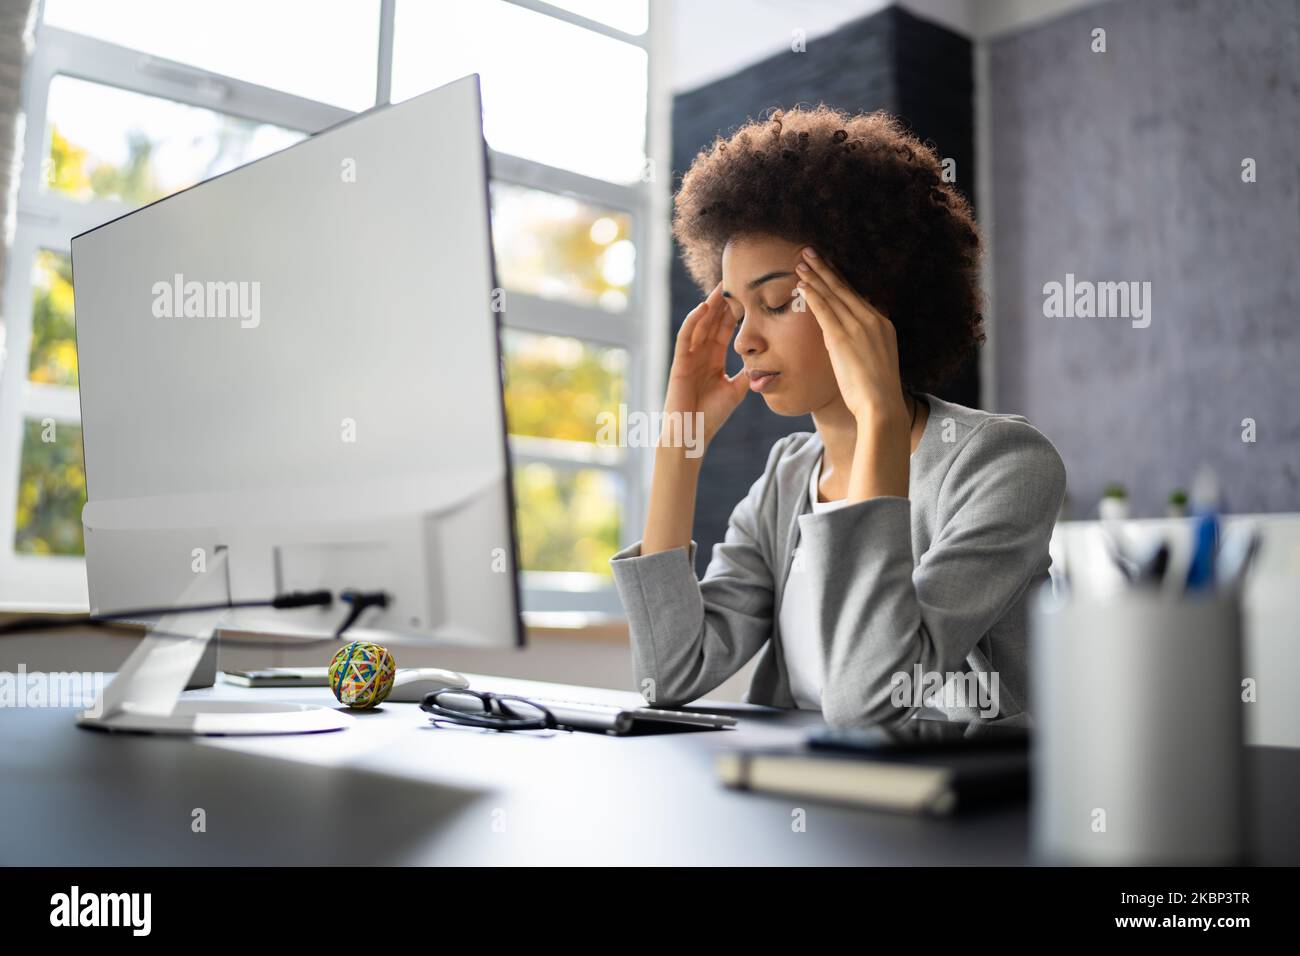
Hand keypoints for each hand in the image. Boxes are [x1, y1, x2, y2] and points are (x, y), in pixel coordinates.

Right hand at [663, 280, 748, 452]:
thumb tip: (766, 363)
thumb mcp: (736, 390)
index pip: (725, 329)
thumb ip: (746, 374)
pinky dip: (693, 321)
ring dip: (709, 305)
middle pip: (712, 321)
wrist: (692, 433)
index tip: (748, 294)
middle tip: (734, 279)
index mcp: (713, 359)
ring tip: (721, 287)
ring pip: (699, 323)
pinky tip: (704, 307)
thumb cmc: (711, 416)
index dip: (735, 311)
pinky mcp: (679, 363)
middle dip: (723, 301)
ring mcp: (689, 356)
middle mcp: (700, 353)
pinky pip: (686, 336)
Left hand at [794, 247, 907, 430]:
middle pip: (844, 288)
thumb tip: (842, 342)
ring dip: (815, 277)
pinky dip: (812, 295)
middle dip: (824, 269)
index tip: (827, 267)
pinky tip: (801, 284)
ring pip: (832, 295)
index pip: (856, 296)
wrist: (880, 406)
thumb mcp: (874, 361)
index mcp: (882, 324)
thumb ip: (861, 345)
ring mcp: (858, 326)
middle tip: (809, 252)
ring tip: (800, 262)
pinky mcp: (842, 337)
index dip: (839, 280)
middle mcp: (872, 320)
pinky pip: (824, 309)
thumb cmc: (875, 392)